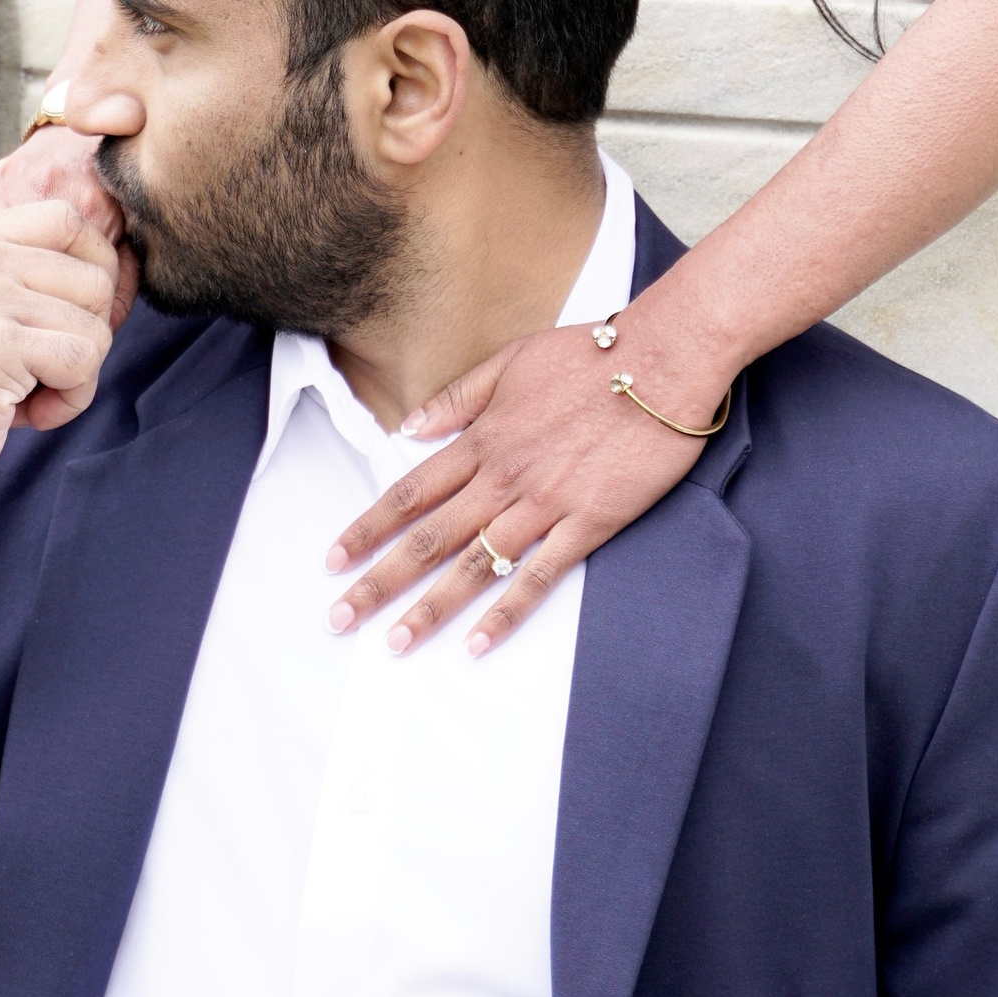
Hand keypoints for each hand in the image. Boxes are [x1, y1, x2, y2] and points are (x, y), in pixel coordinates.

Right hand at [0, 78, 148, 397]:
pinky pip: (83, 362)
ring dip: (77, 376)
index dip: (94, 274)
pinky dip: (69, 401)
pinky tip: (24, 416)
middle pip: (94, 278)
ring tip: (25, 396)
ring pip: (96, 325)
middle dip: (86, 337)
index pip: (67, 219)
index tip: (69, 325)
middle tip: (40, 374)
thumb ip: (23, 276)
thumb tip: (118, 262)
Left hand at [327, 297, 727, 652]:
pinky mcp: (589, 523)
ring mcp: (545, 503)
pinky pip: (540, 576)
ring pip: (474, 565)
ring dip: (431, 607)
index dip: (368, 529)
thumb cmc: (593, 355)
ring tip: (396, 642)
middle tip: (341, 617)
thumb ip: (458, 396)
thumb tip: (410, 425)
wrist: (663, 360)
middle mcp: (503, 477)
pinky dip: (507, 611)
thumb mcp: (513, 360)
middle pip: (429, 538)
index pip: (410, 493)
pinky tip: (479, 642)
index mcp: (482, 439)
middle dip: (379, 581)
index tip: (334, 559)